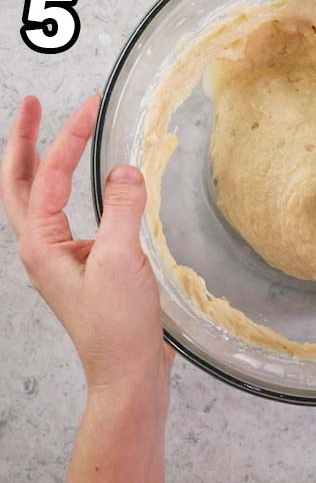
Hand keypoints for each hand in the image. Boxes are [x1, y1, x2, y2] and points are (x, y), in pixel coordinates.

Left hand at [2, 94, 170, 482]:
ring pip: (42, 203)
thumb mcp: (121, 262)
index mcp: (41, 245)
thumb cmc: (118, 328)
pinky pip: (72, 223)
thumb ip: (121, 210)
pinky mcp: (85, 275)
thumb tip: (125, 170)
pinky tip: (95, 193)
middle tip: (37, 107)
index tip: (88, 108)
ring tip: (58, 138)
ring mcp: (61, 264)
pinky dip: (76, 197)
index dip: (68, 139)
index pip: (48, 178)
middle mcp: (43, 251)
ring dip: (45, 167)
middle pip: (21, 184)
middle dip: (27, 142)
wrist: (127, 376)